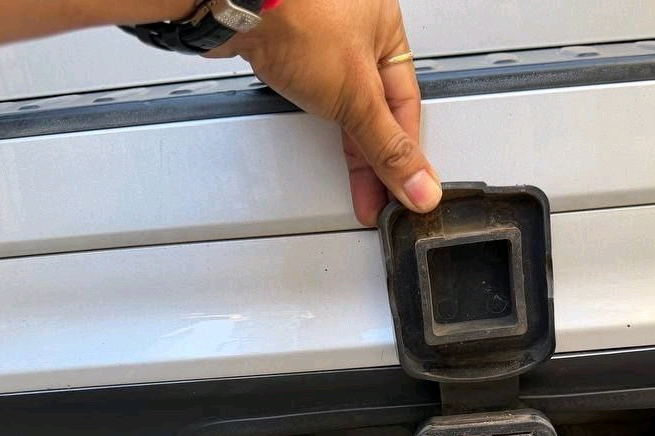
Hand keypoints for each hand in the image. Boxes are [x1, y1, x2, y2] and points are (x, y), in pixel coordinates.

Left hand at [209, 0, 441, 225]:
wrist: (235, 3)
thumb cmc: (296, 17)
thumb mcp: (356, 95)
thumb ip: (387, 146)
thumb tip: (419, 183)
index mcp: (387, 30)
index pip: (408, 105)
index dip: (408, 152)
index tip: (409, 189)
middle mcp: (357, 33)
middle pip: (377, 109)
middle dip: (378, 157)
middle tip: (380, 198)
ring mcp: (321, 43)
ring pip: (347, 103)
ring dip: (351, 142)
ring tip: (356, 181)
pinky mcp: (290, 52)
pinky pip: (318, 97)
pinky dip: (323, 124)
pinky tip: (325, 139)